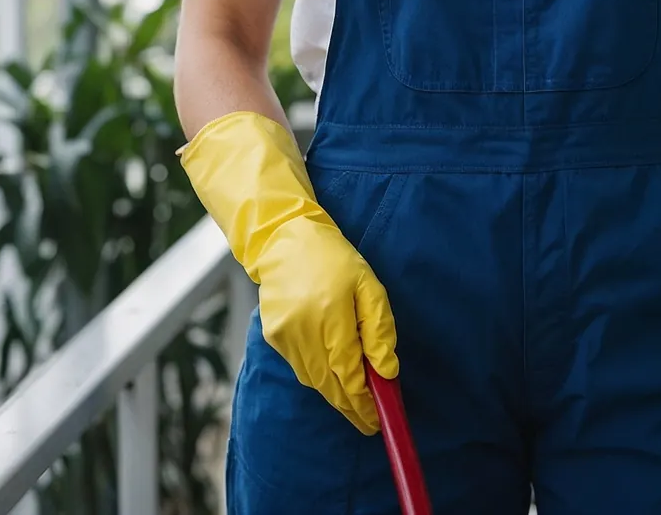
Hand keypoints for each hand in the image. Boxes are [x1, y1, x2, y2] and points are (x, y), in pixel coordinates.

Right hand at [180, 110, 398, 433]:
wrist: (283, 237)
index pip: (349, 375)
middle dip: (350, 407)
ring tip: (355, 403)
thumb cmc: (333, 257)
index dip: (364, 402)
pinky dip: (317, 376)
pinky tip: (332, 374)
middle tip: (368, 422)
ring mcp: (284, 337)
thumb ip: (378, 330)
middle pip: (329, 386)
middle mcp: (303, 332)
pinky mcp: (273, 337)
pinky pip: (300, 368)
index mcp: (330, 317)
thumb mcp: (368, 285)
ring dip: (335, 394)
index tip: (378, 419)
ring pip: (313, 381)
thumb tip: (387, 372)